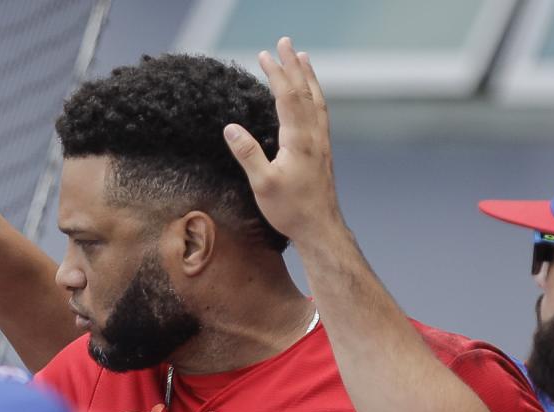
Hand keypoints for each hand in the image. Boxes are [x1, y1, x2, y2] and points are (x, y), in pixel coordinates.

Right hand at [223, 38, 347, 245]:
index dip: (276, 74)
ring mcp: (321, 140)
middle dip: (293, 65)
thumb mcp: (262, 184)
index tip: (264, 55)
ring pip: (316, 99)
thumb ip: (248, 154)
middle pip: (304, 91)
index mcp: (298, 139)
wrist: (320, 227)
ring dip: (308, 76)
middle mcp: (313, 134)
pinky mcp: (322, 149)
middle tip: (285, 43)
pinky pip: (320, 111)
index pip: (286, 97)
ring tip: (303, 57)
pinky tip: (312, 93)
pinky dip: (315, 94)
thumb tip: (231, 128)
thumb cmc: (290, 209)